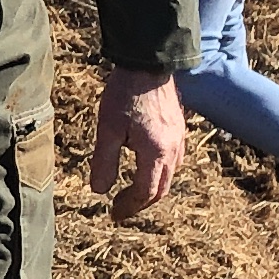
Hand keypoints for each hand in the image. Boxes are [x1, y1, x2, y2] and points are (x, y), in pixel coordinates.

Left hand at [90, 65, 185, 223]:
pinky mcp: (179, 129)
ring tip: (132, 192)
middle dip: (140, 203)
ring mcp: (179, 139)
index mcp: (155, 153)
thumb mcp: (107, 129)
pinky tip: (147, 167)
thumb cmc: (125, 95)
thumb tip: (99, 191)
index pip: (145, 193)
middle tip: (121, 208)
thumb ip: (104, 162)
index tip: (113, 214)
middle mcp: (172, 150)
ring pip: (170, 175)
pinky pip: (174, 160)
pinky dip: (160, 172)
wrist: (147, 64)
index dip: (129, 207)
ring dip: (152, 189)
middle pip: (160, 189)